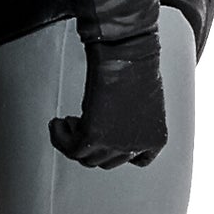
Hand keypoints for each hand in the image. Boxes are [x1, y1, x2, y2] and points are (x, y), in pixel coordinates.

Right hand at [49, 30, 168, 168]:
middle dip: (91, 146)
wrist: (125, 52)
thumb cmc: (136, 66)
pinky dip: (59, 137)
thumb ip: (130, 123)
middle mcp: (138, 146)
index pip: (136, 159)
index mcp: (157, 138)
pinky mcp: (95, 135)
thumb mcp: (143, 103)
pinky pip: (70, 148)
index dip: (116, 149)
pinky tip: (56, 124)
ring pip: (86, 158)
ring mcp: (116, 144)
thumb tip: (106, 129)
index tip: (103, 138)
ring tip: (66, 124)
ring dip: (72, 141)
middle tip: (78, 126)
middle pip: (106, 161)